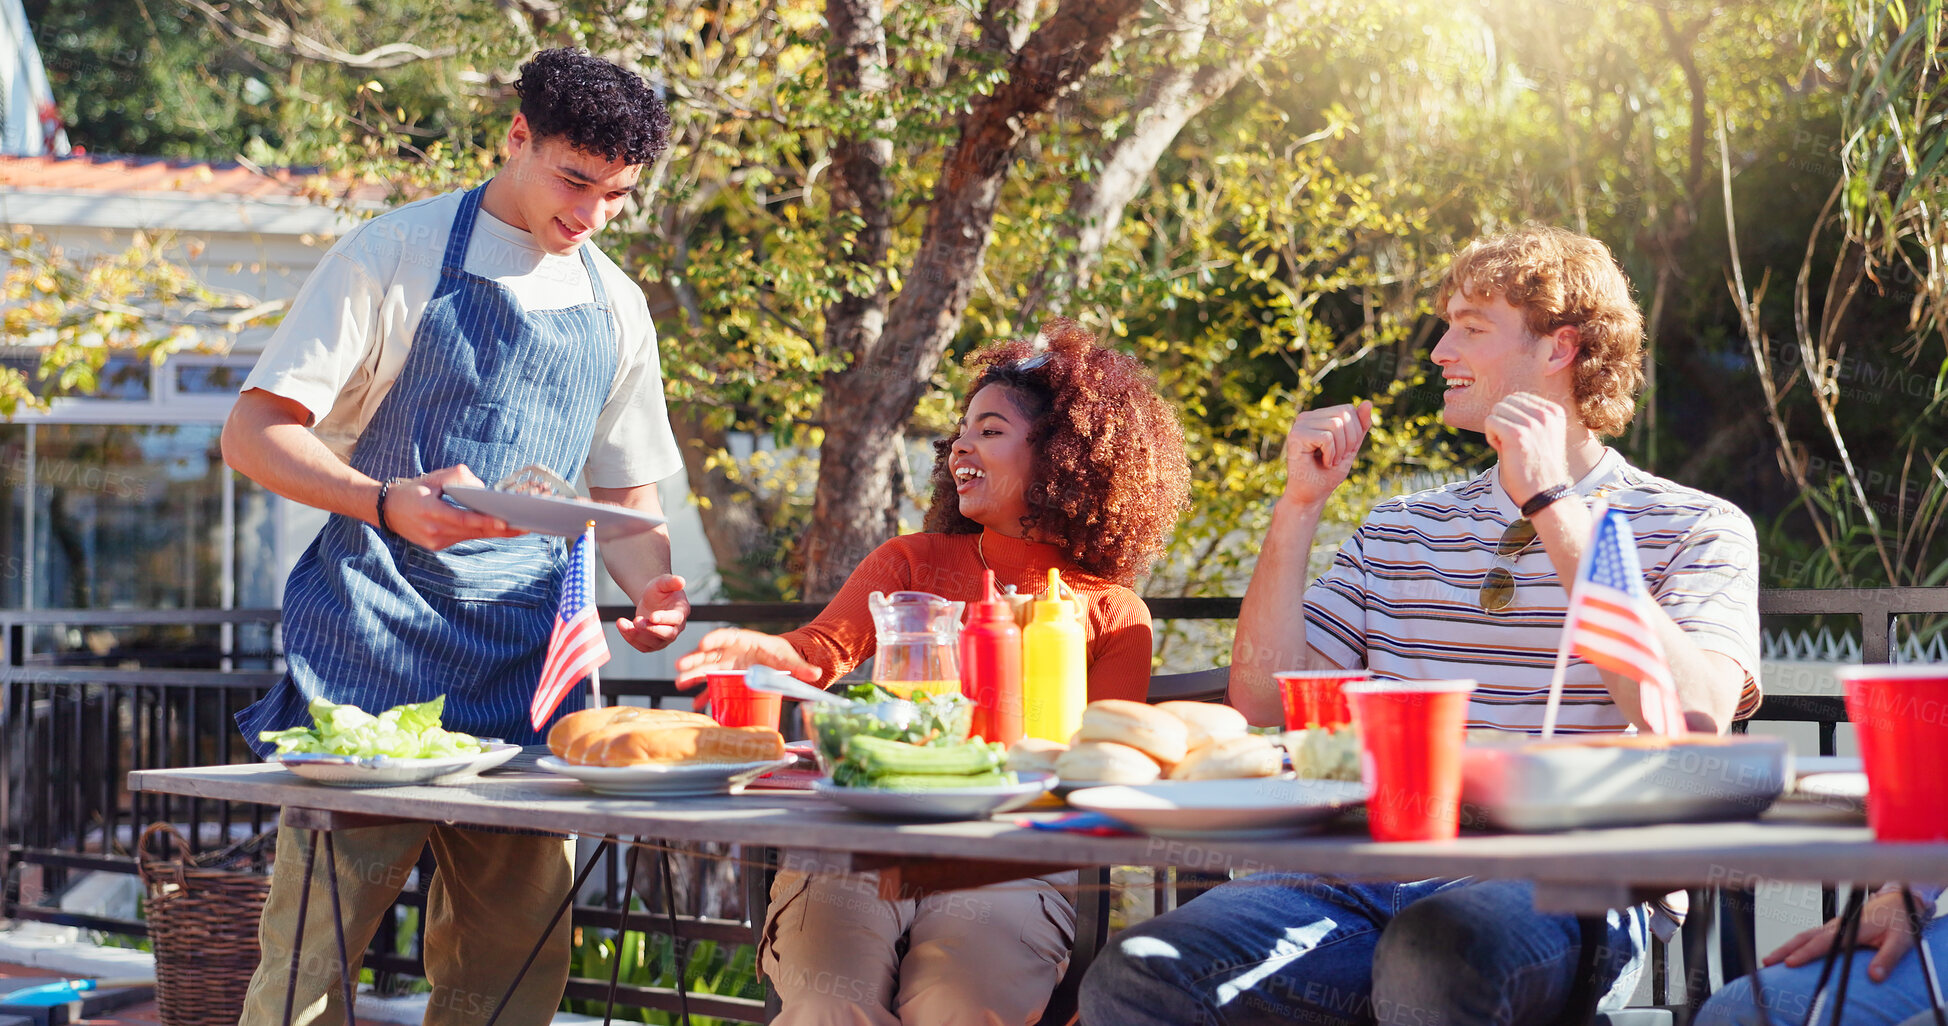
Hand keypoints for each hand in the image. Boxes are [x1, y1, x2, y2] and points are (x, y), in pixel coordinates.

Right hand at [383, 465, 523, 548]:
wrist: (386, 510)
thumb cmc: (412, 490)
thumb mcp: (432, 478)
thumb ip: (458, 477)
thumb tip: (482, 487)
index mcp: (430, 512)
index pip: (463, 519)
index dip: (486, 521)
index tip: (506, 522)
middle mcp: (434, 531)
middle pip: (474, 531)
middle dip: (502, 529)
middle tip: (526, 526)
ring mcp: (437, 541)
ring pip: (472, 536)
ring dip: (495, 531)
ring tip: (520, 526)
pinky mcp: (439, 545)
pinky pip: (465, 538)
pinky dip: (481, 531)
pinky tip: (500, 527)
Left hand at [618, 574, 689, 652]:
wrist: (651, 601)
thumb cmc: (659, 591)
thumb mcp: (663, 582)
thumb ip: (671, 581)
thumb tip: (681, 581)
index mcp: (681, 612)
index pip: (676, 619)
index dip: (664, 618)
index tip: (652, 616)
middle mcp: (677, 628)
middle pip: (668, 634)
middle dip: (651, 629)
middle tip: (636, 621)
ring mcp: (665, 639)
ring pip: (653, 643)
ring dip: (636, 634)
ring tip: (621, 622)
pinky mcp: (653, 645)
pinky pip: (643, 647)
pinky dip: (631, 638)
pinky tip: (622, 627)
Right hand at [673, 628, 821, 690]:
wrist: (781, 663)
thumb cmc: (783, 656)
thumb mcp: (790, 661)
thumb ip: (800, 668)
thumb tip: (816, 674)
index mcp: (744, 640)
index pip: (725, 636)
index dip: (713, 639)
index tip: (702, 645)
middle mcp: (731, 652)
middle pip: (710, 653)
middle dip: (695, 659)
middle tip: (681, 666)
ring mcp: (726, 665)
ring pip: (706, 669)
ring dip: (692, 675)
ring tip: (680, 683)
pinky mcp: (726, 679)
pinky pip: (712, 686)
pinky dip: (704, 695)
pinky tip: (696, 704)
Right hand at [1280, 401, 1372, 509]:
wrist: (1310, 496)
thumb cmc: (1327, 475)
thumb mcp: (1350, 448)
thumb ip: (1359, 427)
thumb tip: (1368, 402)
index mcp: (1318, 417)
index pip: (1348, 409)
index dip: (1355, 431)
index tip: (1345, 451)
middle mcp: (1306, 417)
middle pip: (1344, 414)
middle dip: (1350, 440)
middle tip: (1339, 458)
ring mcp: (1299, 425)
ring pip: (1336, 425)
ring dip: (1340, 450)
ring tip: (1330, 462)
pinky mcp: (1296, 436)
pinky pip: (1327, 438)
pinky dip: (1331, 454)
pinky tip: (1323, 463)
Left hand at [1483, 393, 1571, 506]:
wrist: (1545, 493)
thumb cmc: (1538, 468)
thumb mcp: (1540, 435)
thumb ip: (1525, 417)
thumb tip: (1500, 405)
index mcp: (1555, 412)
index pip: (1519, 397)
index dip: (1512, 417)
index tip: (1522, 438)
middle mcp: (1546, 415)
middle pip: (1506, 402)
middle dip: (1503, 421)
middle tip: (1512, 444)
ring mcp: (1532, 424)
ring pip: (1496, 410)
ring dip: (1496, 429)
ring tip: (1510, 448)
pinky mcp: (1517, 434)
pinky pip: (1490, 422)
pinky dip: (1491, 437)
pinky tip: (1504, 451)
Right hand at [1766, 889, 1923, 982]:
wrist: (1900, 901)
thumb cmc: (1901, 922)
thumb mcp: (1901, 942)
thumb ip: (1887, 959)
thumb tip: (1874, 977)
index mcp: (1852, 928)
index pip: (1823, 942)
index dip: (1805, 953)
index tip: (1790, 963)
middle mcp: (1839, 925)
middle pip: (1806, 936)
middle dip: (1784, 949)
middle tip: (1766, 961)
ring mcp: (1835, 925)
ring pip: (1806, 934)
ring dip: (1787, 946)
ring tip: (1770, 958)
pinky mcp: (1835, 927)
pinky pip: (1811, 934)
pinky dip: (1797, 943)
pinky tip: (1790, 951)